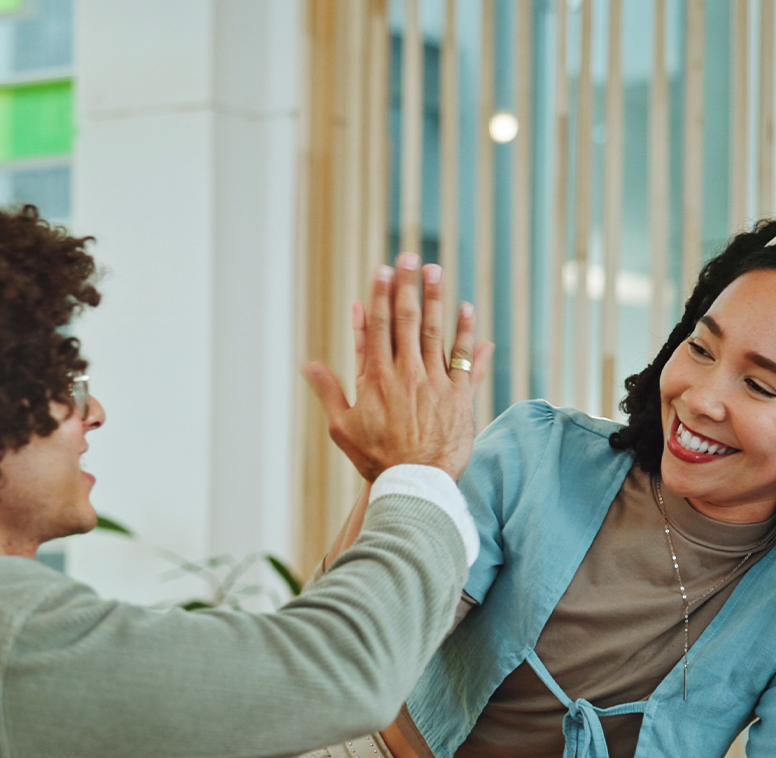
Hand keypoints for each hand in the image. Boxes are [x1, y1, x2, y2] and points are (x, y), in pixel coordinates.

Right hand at [305, 253, 492, 480]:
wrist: (416, 483)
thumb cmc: (376, 458)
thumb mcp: (342, 426)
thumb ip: (329, 391)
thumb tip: (308, 366)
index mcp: (377, 377)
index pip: (378, 327)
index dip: (379, 296)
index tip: (382, 271)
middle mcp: (407, 373)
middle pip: (406, 320)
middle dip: (407, 285)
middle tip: (410, 256)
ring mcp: (435, 382)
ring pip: (435, 331)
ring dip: (435, 298)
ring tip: (435, 270)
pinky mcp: (460, 396)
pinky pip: (466, 359)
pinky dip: (467, 334)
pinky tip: (468, 310)